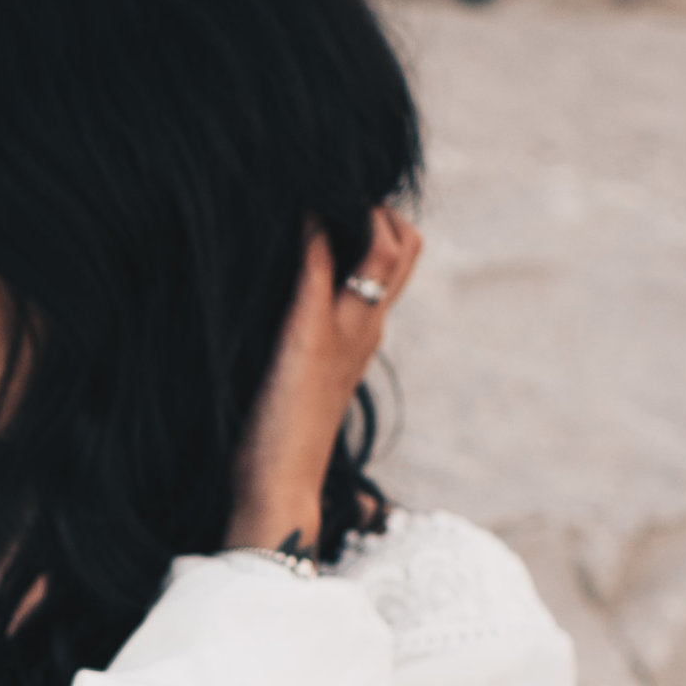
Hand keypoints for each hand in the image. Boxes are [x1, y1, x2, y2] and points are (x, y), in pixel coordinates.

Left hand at [227, 205, 422, 553]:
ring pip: (386, 247)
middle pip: (406, 245)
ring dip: (354, 209)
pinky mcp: (309, 338)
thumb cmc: (281, 444)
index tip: (337, 205)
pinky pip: (321, 266)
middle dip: (376, 206)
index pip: (400, 261)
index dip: (379, 223)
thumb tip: (290, 307)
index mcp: (368, 338)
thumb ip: (310, 342)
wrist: (278, 492)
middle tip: (328, 197)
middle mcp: (368, 329)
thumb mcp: (304, 380)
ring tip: (313, 193)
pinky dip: (311, 232)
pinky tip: (292, 215)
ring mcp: (346, 333)